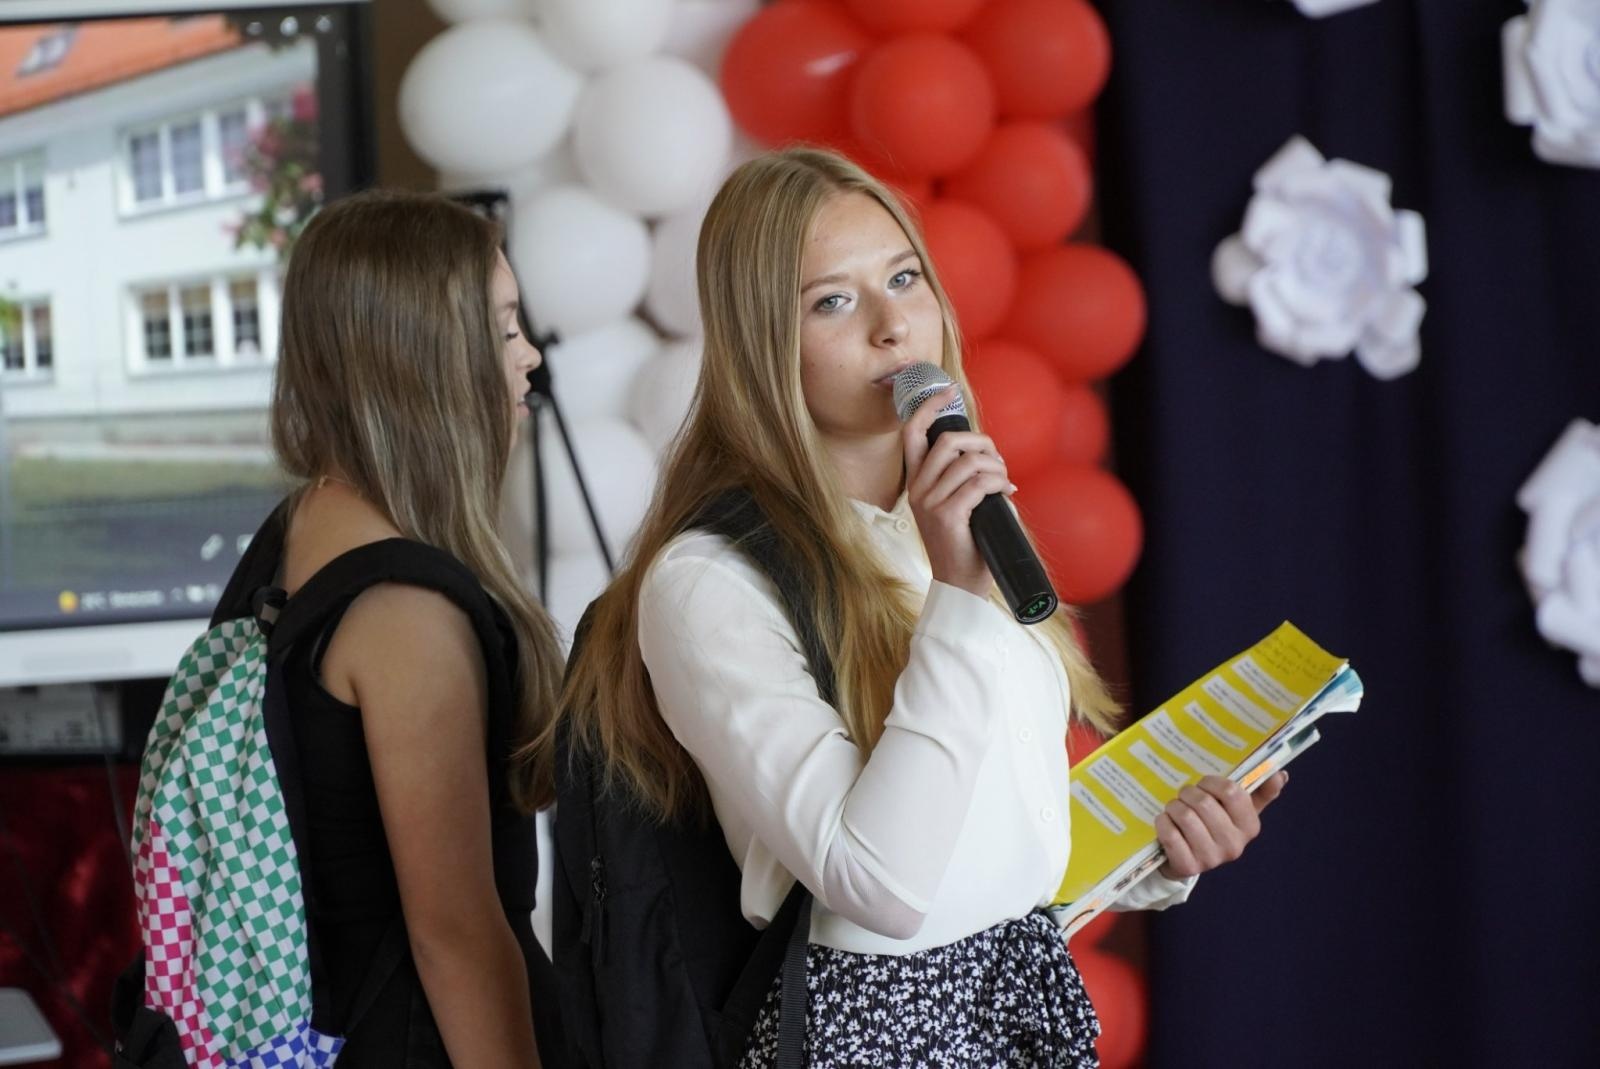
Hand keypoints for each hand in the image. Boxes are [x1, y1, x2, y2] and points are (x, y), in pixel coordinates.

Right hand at [902, 385, 1015, 597]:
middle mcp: (917, 490)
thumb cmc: (966, 541)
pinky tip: (1007, 493)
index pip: (911, 433)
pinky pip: (979, 483)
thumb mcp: (957, 503)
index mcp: (915, 482)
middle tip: (998, 461)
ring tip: (1005, 482)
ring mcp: (929, 503)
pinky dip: (999, 483)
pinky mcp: (947, 516)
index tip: (947, 390)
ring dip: (997, 467)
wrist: (961, 583)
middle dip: (982, 443)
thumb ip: (962, 476)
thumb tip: (987, 452)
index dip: (929, 407)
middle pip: (949, 441)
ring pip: (969, 462)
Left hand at [1155, 771, 1286, 879]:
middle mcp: (1234, 845)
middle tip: (1185, 796)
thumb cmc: (1214, 825)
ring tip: (1175, 809)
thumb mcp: (1238, 809)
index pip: (1231, 791)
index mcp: (1250, 826)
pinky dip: (1163, 822)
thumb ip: (1260, 791)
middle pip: (1203, 802)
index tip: (1204, 784)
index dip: (1211, 782)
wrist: (1189, 858)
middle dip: (1188, 793)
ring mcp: (1211, 858)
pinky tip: (1167, 822)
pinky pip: (1169, 833)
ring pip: (1184, 815)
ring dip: (1173, 806)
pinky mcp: (1188, 866)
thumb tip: (1280, 775)